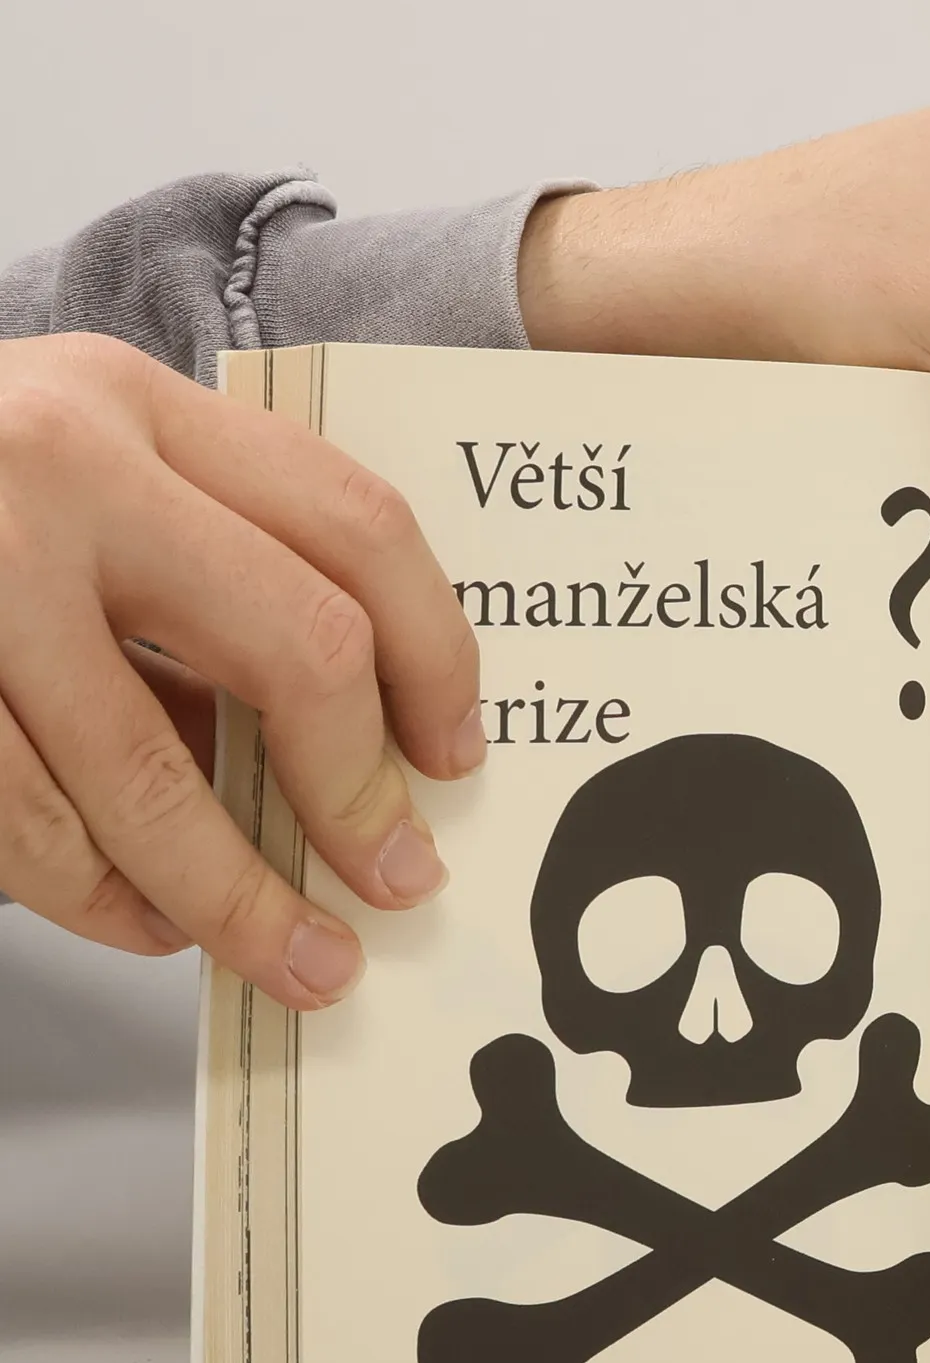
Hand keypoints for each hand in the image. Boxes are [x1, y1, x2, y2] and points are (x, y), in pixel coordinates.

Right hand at [0, 333, 483, 1007]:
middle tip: (398, 882)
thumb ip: (200, 593)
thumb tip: (348, 768)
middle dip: (360, 793)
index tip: (453, 754)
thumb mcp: (77, 494)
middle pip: (297, 646)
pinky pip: (23, 823)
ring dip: (236, 895)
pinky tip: (149, 921)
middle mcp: (58, 465)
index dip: (438, 654)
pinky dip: (100, 896)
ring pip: (148, 772)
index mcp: (136, 405)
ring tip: (295, 956)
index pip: (358, 521)